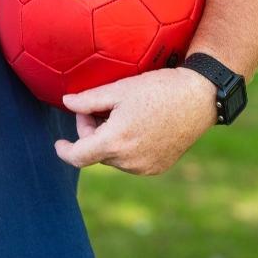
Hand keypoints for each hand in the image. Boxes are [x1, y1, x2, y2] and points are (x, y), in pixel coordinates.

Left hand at [54, 67, 216, 175]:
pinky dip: (125, 146)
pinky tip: (138, 124)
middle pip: (95, 151)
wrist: (198, 98)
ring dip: (108, 139)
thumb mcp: (119, 89)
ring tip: (122, 114)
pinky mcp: (157, 167)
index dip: (64, 150)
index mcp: (115, 141)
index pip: (78, 156)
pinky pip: (130, 161)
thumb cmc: (158, 89)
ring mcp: (145, 167)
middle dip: (91, 131)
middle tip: (99, 106)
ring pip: (113, 156)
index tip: (58, 143)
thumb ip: (88, 100)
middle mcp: (129, 161)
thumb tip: (66, 102)